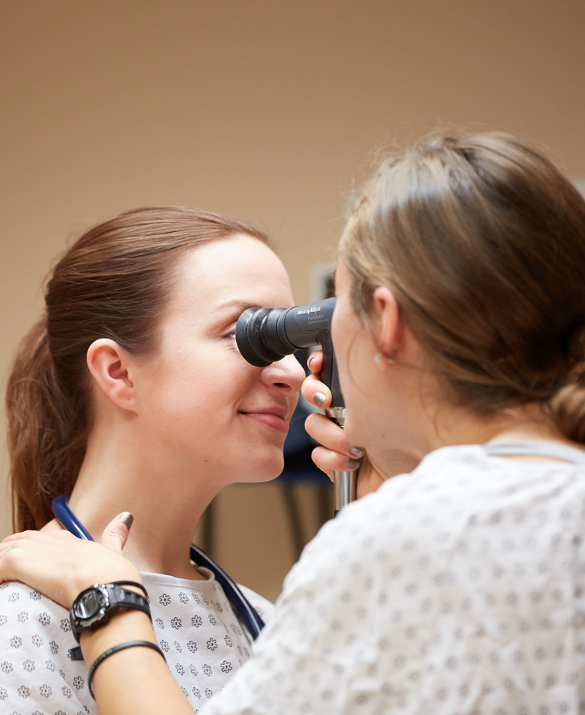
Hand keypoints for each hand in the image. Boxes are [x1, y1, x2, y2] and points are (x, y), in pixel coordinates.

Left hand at [0, 513, 141, 607]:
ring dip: (1, 567)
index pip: (38, 541)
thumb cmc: (112, 575)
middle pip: (16, 542)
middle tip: (8, 576)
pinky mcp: (19, 561)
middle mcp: (49, 540)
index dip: (30, 553)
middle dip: (7, 557)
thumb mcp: (114, 552)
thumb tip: (125, 517)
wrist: (104, 585)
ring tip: (4, 583)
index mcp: (68, 540)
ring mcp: (32, 549)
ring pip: (3, 553)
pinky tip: (1, 588)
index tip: (27, 566)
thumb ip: (115, 535)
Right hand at [302, 350, 421, 497]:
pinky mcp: (334, 463)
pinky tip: (352, 465)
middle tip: (326, 400)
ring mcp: (339, 436)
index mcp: (362, 391)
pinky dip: (333, 459)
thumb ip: (371, 377)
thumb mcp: (394, 400)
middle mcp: (349, 411)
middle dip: (315, 392)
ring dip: (331, 436)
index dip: (319, 364)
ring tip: (356, 449)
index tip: (319, 364)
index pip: (332, 369)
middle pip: (314, 392)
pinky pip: (317, 455)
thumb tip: (357, 351)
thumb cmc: (416, 438)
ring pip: (313, 425)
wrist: (416, 478)